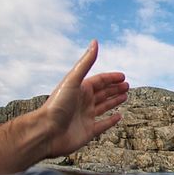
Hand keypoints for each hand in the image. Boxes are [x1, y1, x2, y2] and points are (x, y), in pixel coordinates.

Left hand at [44, 40, 128, 156]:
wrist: (46, 131)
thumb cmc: (58, 105)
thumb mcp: (73, 80)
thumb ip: (86, 62)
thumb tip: (95, 42)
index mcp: (80, 89)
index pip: (99, 81)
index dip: (111, 78)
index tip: (123, 76)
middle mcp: (83, 102)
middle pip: (102, 92)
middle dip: (114, 88)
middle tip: (127, 85)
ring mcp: (86, 116)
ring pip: (104, 106)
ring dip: (114, 100)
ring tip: (125, 96)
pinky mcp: (88, 131)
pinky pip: (103, 125)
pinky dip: (112, 121)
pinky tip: (119, 116)